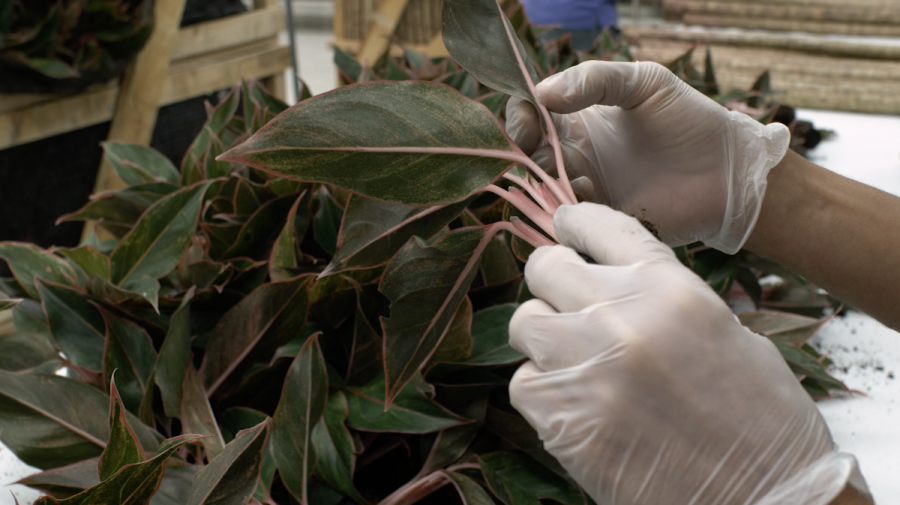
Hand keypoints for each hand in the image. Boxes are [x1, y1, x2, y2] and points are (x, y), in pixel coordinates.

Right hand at [506, 61, 789, 253]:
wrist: (727, 171)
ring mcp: (585, 191)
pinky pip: (565, 221)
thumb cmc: (690, 119)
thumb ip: (594, 79)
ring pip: (540, 190)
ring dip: (547, 183)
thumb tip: (541, 92)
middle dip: (525, 154)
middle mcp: (575, 156)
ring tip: (579, 176)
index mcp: (579, 120)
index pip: (529, 117)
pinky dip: (567, 209)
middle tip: (544, 153)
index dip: (519, 119)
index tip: (528, 120)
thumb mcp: (644, 82)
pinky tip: (592, 194)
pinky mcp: (599, 223)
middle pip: (525, 156)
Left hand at [508, 203, 871, 504]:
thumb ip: (667, 301)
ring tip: (574, 361)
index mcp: (670, 288)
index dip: (575, 222)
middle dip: (552, 281)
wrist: (764, 501)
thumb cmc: (761, 423)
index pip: (602, 226)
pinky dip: (540, 390)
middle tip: (566, 302)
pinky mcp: (561, 418)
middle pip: (545, 266)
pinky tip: (574, 404)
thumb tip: (620, 285)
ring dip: (543, 337)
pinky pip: (523, 382)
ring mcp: (585, 365)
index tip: (563, 224)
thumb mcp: (730, 336)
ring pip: (525, 322)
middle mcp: (620, 315)